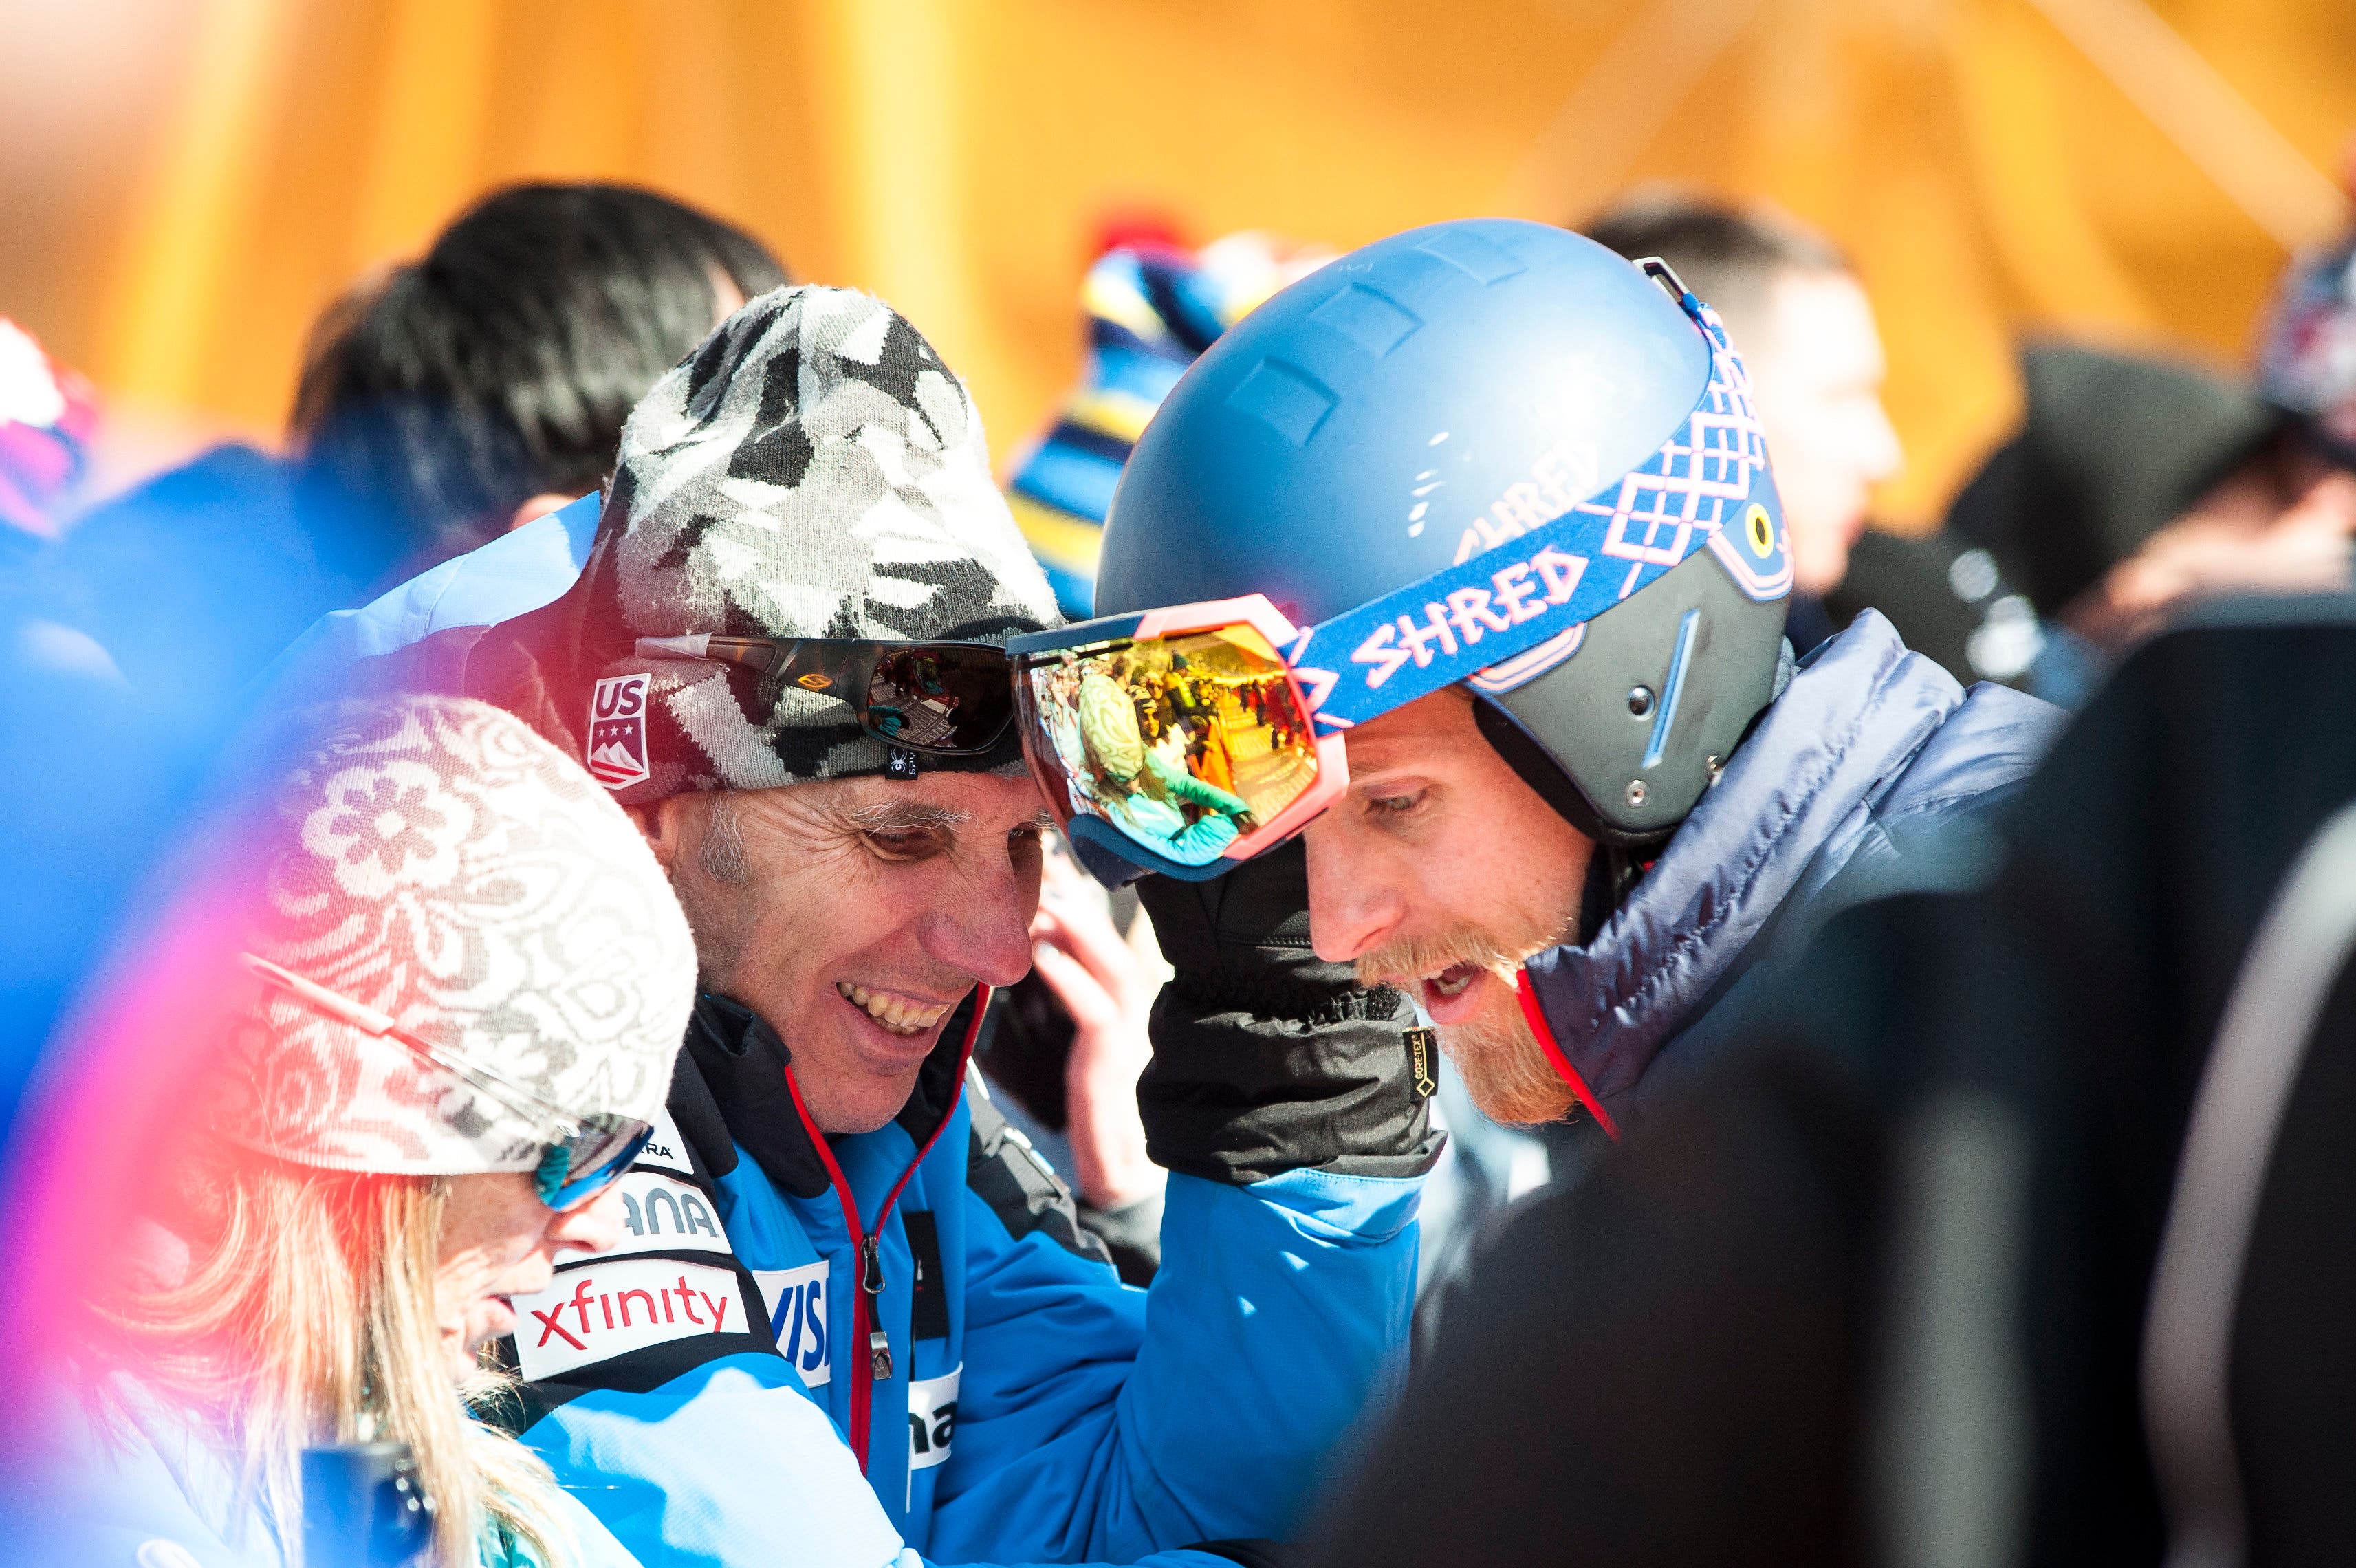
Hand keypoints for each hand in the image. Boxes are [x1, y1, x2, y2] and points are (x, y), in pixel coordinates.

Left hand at [1030, 844, 1166, 1209]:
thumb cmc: (1093, 1116)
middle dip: (1078, 903)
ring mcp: (1129, 1038)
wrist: (1117, 1180)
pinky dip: (1070, 979)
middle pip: (1111, 943)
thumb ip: (1065, 1001)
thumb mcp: (1075, 1049)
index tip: (1047, 872)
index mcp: (1124, 1009)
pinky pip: (1096, 1012)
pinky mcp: (1115, 1065)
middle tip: (1040, 867)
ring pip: (1112, 966)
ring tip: (1041, 899)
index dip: (1079, 907)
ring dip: (1076, 931)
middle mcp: (1135, 1015)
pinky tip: (1042, 956)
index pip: (1105, 945)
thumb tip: (1030, 957)